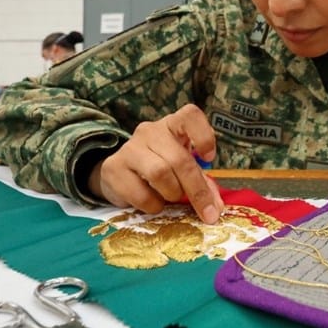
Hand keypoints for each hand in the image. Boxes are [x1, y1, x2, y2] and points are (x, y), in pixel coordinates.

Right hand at [88, 104, 223, 222]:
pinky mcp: (112, 168)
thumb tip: (215, 208)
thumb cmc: (161, 167)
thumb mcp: (183, 168)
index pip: (190, 115)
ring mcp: (129, 147)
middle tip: (208, 212)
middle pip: (179, 158)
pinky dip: (153, 205)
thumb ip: (201, 182)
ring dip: (172, 193)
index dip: (203, 136)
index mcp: (173, 124)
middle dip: (196, 189)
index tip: (209, 158)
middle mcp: (150, 131)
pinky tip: (153, 204)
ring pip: (159, 173)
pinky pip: (139, 193)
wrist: (121, 175)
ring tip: (172, 198)